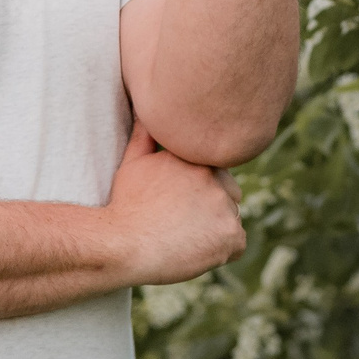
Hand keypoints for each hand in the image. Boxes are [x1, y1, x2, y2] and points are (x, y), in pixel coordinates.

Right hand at [106, 120, 245, 283]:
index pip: (217, 171)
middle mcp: (215, 177)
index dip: (201, 188)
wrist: (122, 243)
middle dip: (214, 206)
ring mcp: (225, 206)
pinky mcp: (230, 235)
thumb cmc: (125, 204)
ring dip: (216, 229)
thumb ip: (146, 134)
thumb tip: (147, 108)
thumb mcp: (133, 162)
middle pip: (230, 194)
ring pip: (231, 219)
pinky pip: (237, 245)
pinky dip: (222, 250)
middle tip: (183, 222)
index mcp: (197, 157)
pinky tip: (195, 251)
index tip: (184, 202)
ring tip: (184, 237)